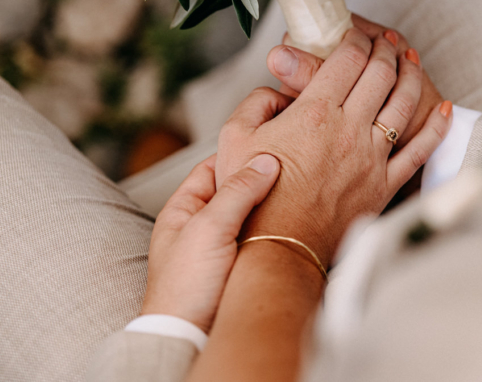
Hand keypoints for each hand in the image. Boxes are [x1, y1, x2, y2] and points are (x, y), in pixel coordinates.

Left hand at [141, 153, 279, 332]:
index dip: (239, 153)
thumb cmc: (185, 288)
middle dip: (261, 179)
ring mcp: (224, 246)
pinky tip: (294, 224)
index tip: (267, 143)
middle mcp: (204, 225)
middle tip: (289, 165)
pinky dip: (278, 228)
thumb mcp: (208, 228)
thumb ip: (237, 192)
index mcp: (184, 210)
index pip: (213, 168)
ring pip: (253, 214)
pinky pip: (263, 237)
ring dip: (272, 205)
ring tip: (297, 190)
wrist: (190, 337)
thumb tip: (265, 161)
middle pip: (237, 190)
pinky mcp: (243, 265)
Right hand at [216, 28, 452, 264]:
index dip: (355, 38)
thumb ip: (256, 103)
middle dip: (387, 50)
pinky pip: (420, 151)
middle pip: (381, 74)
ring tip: (412, 60)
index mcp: (314, 112)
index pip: (347, 59)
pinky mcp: (384, 184)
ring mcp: (372, 157)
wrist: (279, 248)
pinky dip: (436, 127)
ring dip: (412, 75)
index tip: (355, 33)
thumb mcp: (234, 140)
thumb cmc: (254, 198)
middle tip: (387, 42)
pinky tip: (445, 110)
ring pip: (404, 104)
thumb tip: (276, 89)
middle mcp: (349, 129)